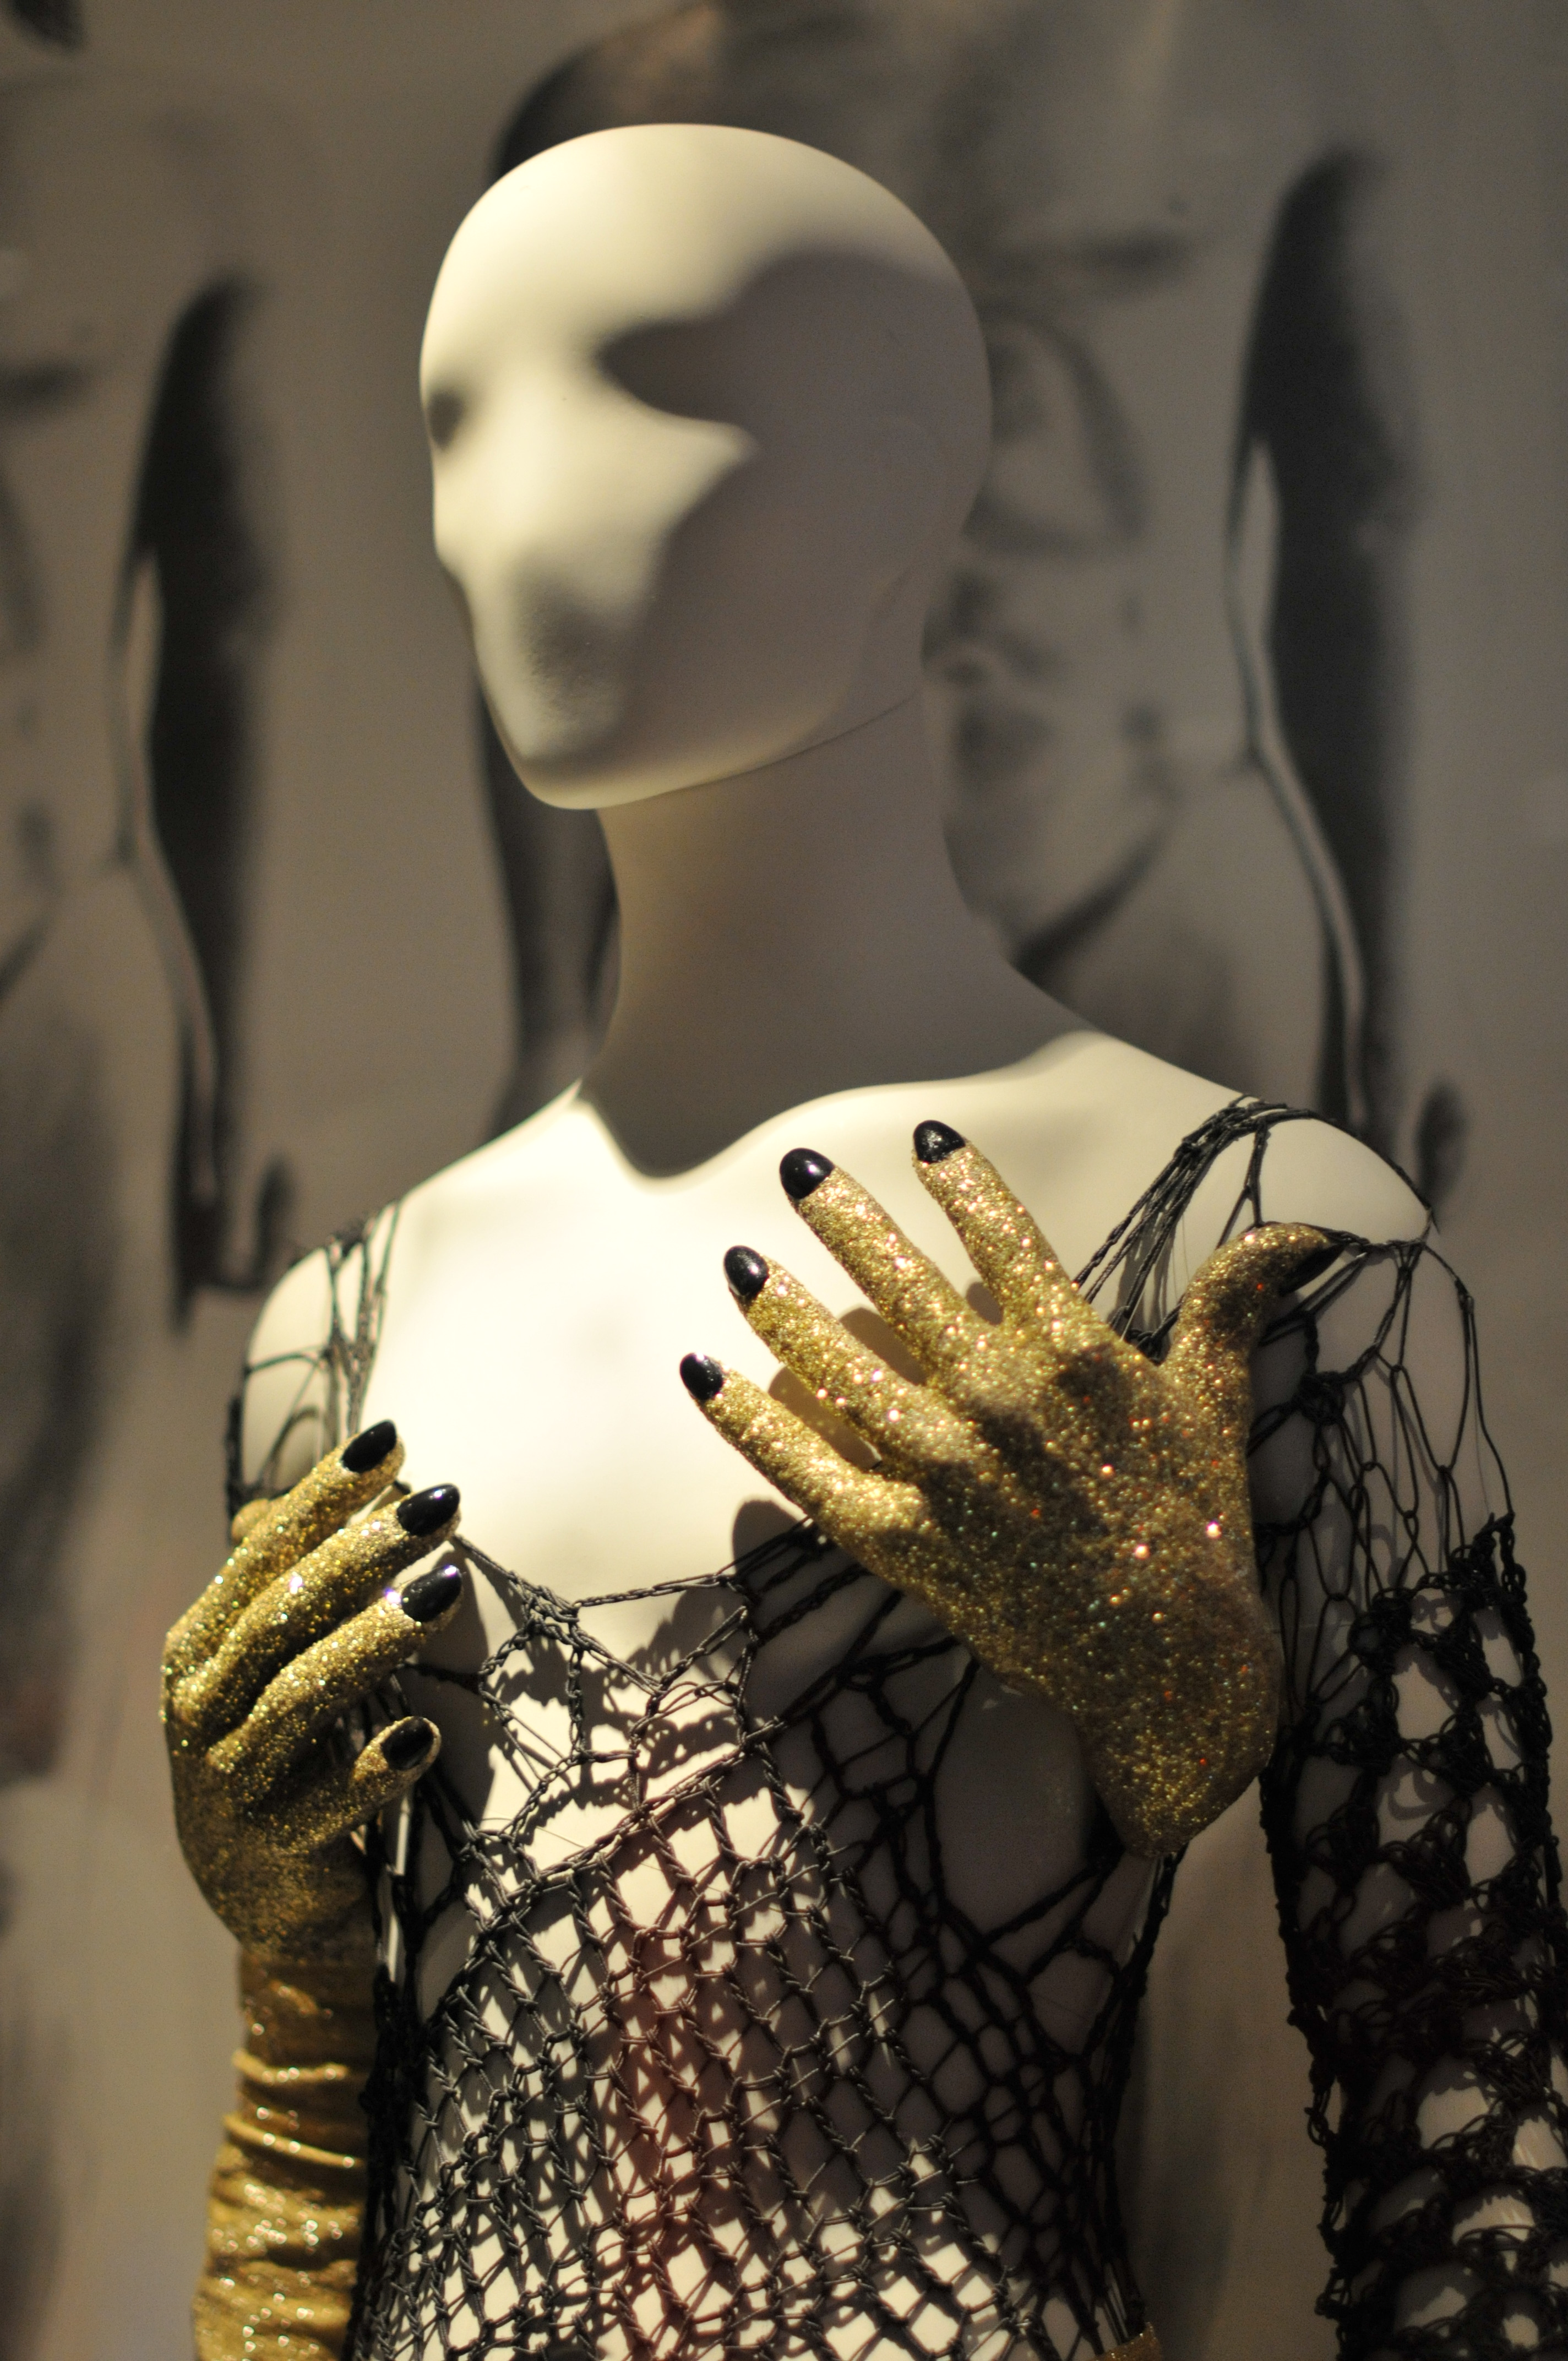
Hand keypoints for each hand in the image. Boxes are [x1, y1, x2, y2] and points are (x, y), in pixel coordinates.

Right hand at [161, 1422, 462, 1965]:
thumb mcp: (267, 1667)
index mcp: (198, 1648)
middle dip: (363, 1550)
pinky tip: (422, 1735)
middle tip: (444, 1502)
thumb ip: (282, 1586)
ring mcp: (232, 1781)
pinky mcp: (275, 1848)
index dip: (323, 1495)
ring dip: (375, 1639)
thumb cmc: (284, 1753)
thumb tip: (310, 1493)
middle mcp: (201, 1708)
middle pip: (282, 1615)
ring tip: (446, 1590)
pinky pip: (327, 1801)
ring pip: (299, 1696)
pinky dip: (373, 1766)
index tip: (393, 1439)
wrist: (267, 1901)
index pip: (261, 1554)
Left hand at [680, 1121, 1328, 1855]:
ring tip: (738, 1261)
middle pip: (903, 1284)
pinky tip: (705, 1373)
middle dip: (844, 1217)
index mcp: (1076, 1354)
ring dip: (782, 1308)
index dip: (963, 1183)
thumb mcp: (1217, 1402)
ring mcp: (944, 1472)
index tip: (924, 1141)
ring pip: (841, 1366)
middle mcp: (1000, 1400)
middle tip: (799, 1166)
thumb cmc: (1197, 1524)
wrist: (1170, 1665)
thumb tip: (1303, 1232)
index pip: (1006, 1238)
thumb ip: (1235, 1305)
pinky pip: (805, 1469)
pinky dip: (748, 1421)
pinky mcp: (902, 1541)